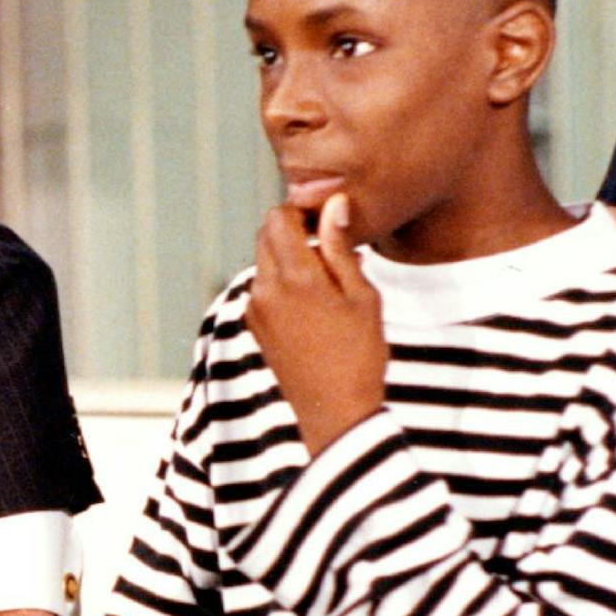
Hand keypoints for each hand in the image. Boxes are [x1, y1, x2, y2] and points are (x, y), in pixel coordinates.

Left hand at [249, 192, 386, 454]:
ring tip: (330, 284)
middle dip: (294, 232)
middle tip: (332, 250)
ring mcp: (255, 308)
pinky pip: (264, 287)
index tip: (328, 222)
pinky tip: (316, 305)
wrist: (335, 411)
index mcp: (295, 278)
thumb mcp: (362, 296)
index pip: (278, 217)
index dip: (302, 211)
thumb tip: (332, 203)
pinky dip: (284, 282)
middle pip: (266, 235)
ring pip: (265, 261)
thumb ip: (340, 246)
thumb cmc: (360, 354)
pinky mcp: (254, 325)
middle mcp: (265, 289)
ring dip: (290, 258)